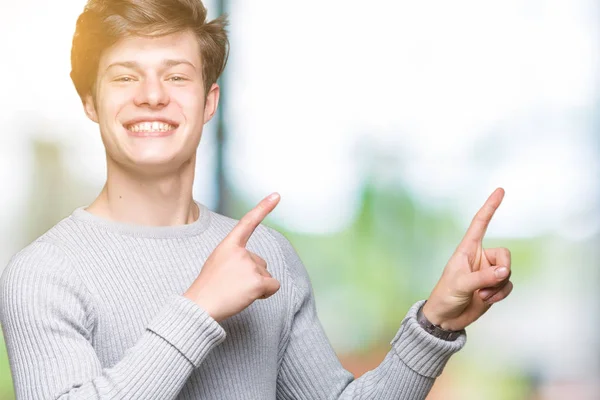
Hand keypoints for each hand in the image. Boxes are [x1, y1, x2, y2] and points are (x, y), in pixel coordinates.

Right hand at [183, 193, 281, 321]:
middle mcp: (241, 252)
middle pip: (261, 262)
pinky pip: (273, 286)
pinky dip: (265, 293)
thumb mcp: (217, 263)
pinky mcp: (257, 282)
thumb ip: (236, 258)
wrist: (200, 306)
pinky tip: (248, 296)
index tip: (276, 195)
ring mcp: (250, 266)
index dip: (263, 208)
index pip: (248, 222)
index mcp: (228, 245)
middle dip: (252, 275)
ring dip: (256, 285)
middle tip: (232, 285)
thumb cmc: (208, 288)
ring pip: (266, 275)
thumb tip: (257, 268)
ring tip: (236, 292)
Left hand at [422, 188, 512, 330]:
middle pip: (504, 255)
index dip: (490, 207)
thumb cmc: (446, 296)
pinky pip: (508, 285)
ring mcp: (487, 272)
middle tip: (487, 284)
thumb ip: (484, 277)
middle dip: (501, 270)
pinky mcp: (494, 286)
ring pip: (508, 272)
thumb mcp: (461, 284)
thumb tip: (506, 271)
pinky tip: (486, 300)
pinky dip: (500, 294)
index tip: (500, 190)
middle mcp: (479, 258)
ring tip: (481, 296)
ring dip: (497, 287)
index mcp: (466, 249)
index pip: (480, 224)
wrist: (446, 318)